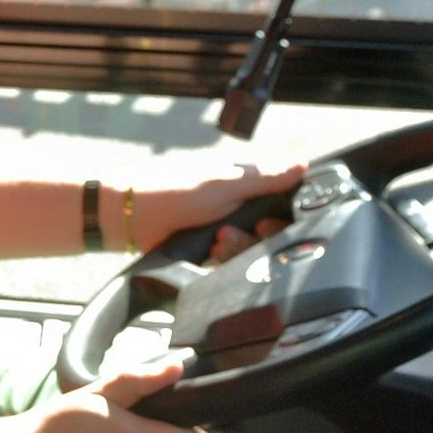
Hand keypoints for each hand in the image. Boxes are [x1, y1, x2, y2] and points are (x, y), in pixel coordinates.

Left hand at [125, 158, 303, 254]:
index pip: (280, 208)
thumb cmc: (174, 190)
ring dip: (233, 251)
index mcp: (242, 187)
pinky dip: (220, 264)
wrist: (128, 217)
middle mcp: (234, 211)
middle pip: (265, 237)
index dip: (279, 222)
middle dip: (251, 240)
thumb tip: (303, 164)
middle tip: (229, 236)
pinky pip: (227, 267)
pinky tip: (207, 256)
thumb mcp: (225, 183)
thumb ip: (265, 179)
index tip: (265, 226)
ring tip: (214, 244)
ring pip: (247, 254)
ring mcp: (219, 233)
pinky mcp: (205, 253)